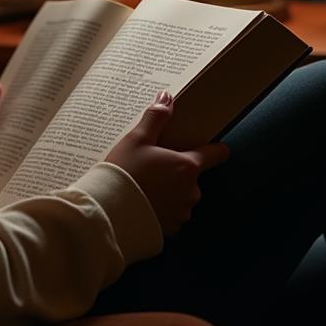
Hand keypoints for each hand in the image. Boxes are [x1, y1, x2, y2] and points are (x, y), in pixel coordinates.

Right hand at [105, 90, 230, 236]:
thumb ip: (156, 118)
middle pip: (192, 177)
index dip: (215, 149)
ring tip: (145, 187)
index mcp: (188, 166)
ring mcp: (182, 211)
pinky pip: (171, 215)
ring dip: (170, 193)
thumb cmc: (124, 172)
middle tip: (154, 168)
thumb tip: (166, 98)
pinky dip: (161, 210)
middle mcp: (191, 190)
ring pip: (181, 197)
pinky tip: (144, 204)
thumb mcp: (137, 139)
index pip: (216, 154)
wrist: (108, 209)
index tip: (213, 148)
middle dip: (178, 173)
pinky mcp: (171, 228)